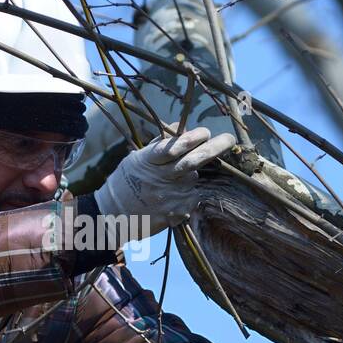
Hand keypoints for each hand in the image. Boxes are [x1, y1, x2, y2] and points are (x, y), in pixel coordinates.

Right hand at [93, 127, 235, 238]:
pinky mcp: (178, 213)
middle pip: (194, 160)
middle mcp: (162, 178)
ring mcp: (171, 197)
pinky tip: (175, 195)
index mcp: (149, 161)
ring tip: (177, 179)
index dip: (193, 137)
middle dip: (216, 147)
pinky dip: (190, 193)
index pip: (175, 146)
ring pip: (195, 179)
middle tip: (230, 139)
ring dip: (195, 174)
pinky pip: (193, 197)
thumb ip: (159, 143)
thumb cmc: (125, 182)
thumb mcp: (136, 158)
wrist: (113, 216)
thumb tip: (180, 127)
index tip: (205, 132)